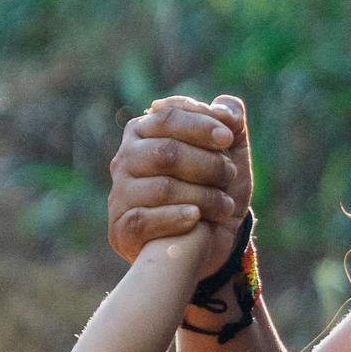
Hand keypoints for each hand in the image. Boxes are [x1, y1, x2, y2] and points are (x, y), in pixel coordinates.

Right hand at [108, 95, 250, 263]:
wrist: (205, 244)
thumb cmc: (211, 191)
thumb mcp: (228, 156)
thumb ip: (230, 123)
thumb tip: (226, 107)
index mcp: (144, 132)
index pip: (169, 117)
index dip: (200, 125)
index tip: (228, 139)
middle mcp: (125, 160)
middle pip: (166, 152)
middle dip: (207, 163)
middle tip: (230, 175)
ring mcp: (120, 195)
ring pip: (162, 188)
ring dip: (203, 195)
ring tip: (225, 204)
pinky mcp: (121, 229)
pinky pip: (145, 220)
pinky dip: (176, 218)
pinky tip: (196, 218)